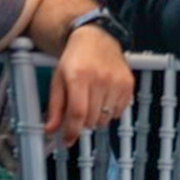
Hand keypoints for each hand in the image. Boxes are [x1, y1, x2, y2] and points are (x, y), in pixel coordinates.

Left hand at [47, 25, 133, 145]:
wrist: (97, 38)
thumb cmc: (75, 59)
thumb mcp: (58, 80)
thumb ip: (55, 106)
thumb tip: (51, 130)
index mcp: (79, 77)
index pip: (77, 113)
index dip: (71, 131)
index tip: (67, 141)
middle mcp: (100, 79)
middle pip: (92, 119)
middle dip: (82, 123)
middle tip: (78, 115)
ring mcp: (117, 81)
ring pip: (106, 118)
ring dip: (97, 118)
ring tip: (92, 104)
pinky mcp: (129, 83)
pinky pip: (120, 111)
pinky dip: (110, 112)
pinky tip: (104, 100)